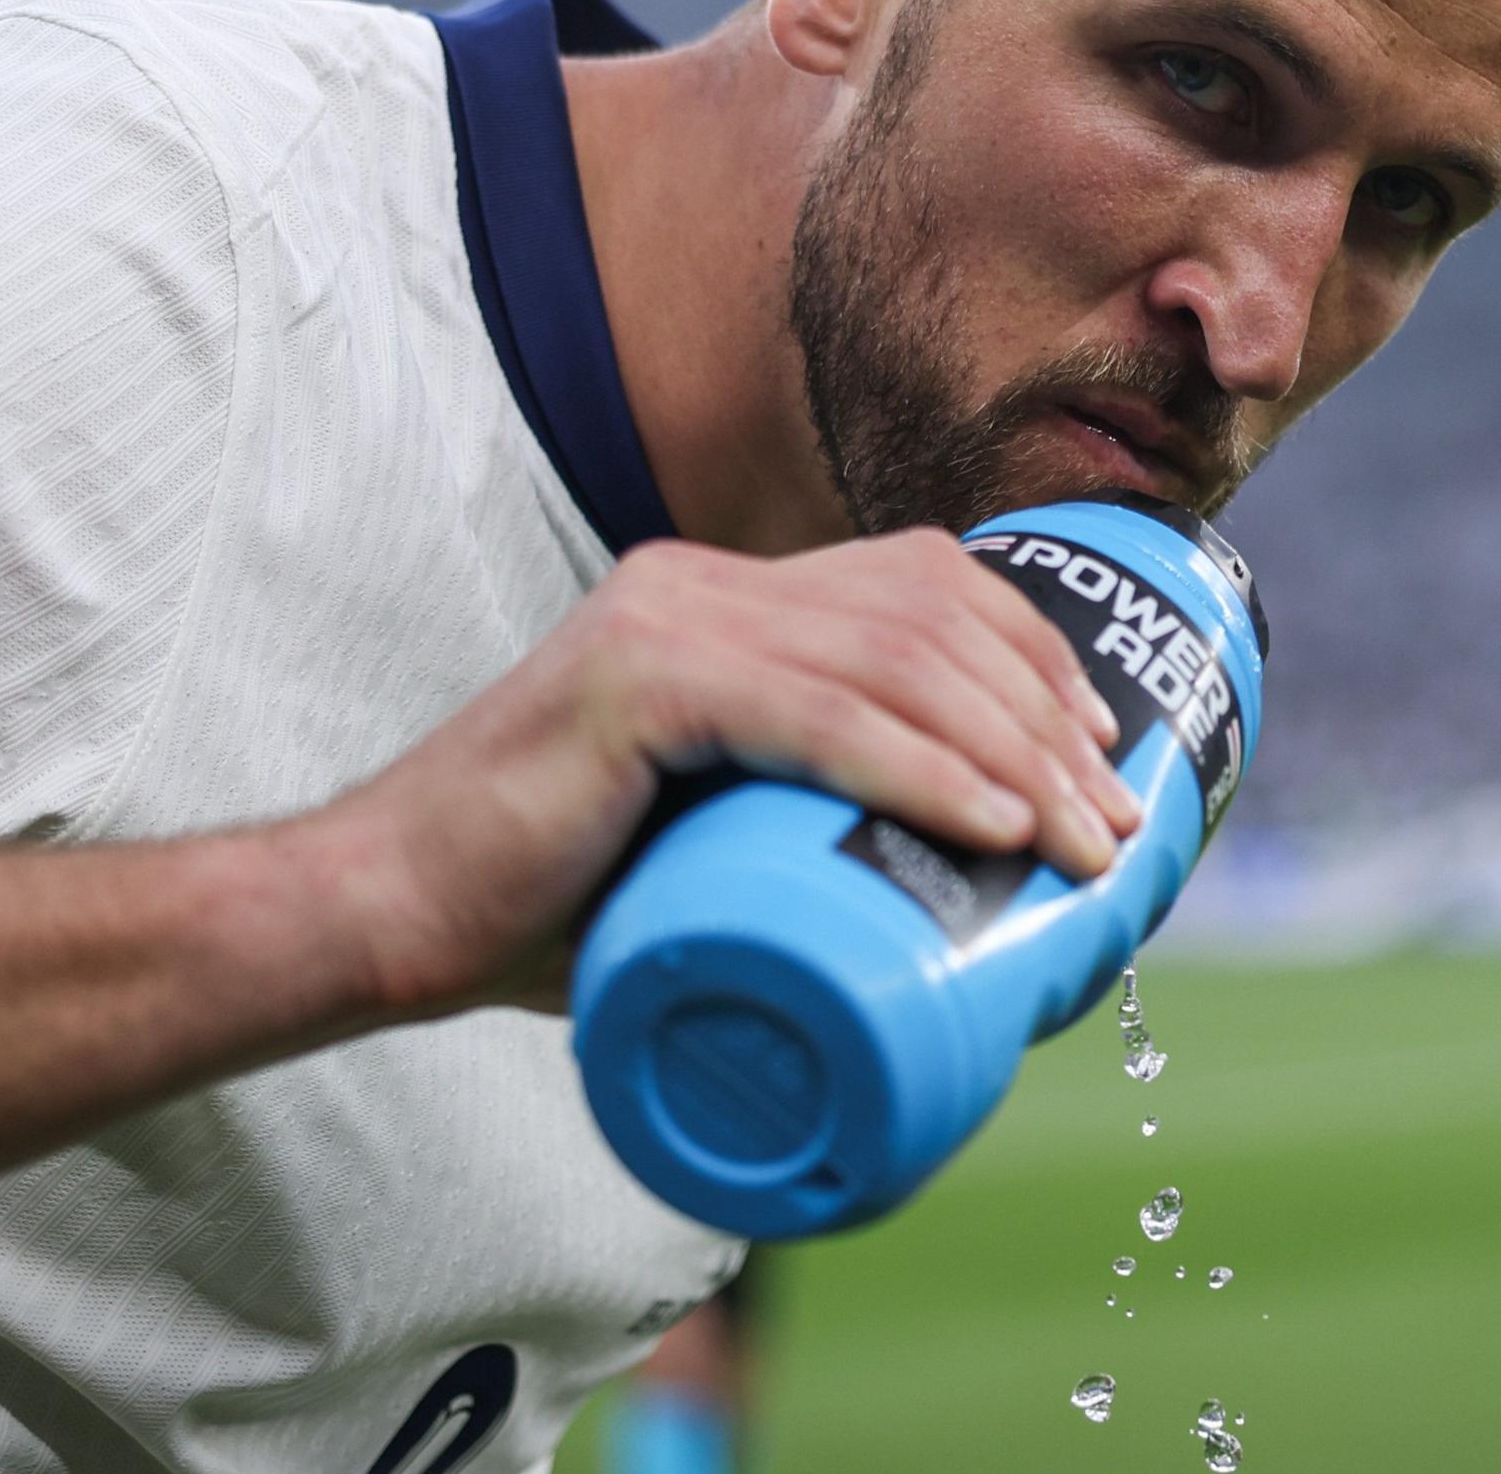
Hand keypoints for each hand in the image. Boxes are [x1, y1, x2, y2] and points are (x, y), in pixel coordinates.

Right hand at [297, 529, 1142, 1013]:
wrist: (385, 917)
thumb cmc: (552, 908)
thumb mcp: (713, 843)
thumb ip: (808, 832)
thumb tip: (961, 910)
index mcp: (724, 598)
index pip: (926, 587)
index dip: (1036, 660)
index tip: (1103, 763)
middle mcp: (703, 582)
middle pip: (932, 614)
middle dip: (1049, 716)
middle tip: (1115, 824)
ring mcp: (667, 617)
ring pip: (896, 660)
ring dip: (1013, 753)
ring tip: (1080, 844)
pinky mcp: (635, 679)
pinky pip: (817, 713)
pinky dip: (921, 770)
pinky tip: (992, 823)